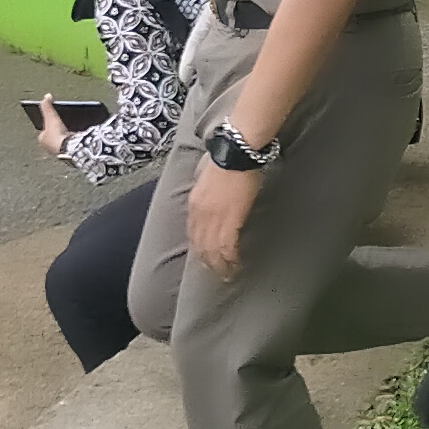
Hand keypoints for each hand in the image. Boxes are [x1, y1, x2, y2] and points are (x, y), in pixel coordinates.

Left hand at [35, 99, 72, 149]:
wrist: (69, 147)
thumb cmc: (57, 133)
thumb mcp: (50, 116)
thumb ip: (47, 106)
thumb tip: (47, 96)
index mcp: (42, 140)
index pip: (44, 131)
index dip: (49, 125)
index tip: (54, 120)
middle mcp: (49, 147)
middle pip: (53, 136)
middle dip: (57, 131)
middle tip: (63, 124)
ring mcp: (59, 151)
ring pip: (61, 141)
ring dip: (65, 136)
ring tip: (72, 129)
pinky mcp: (69, 153)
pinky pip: (70, 145)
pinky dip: (73, 141)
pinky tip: (78, 135)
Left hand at [188, 156, 259, 278]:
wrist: (235, 154)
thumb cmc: (225, 160)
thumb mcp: (206, 177)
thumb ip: (205, 192)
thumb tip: (211, 197)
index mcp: (193, 205)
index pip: (193, 234)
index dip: (199, 249)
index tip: (205, 258)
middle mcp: (200, 215)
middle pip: (201, 246)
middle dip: (208, 262)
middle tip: (217, 273)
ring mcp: (214, 219)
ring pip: (213, 250)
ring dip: (220, 265)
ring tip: (227, 274)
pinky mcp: (230, 220)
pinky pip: (227, 246)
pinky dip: (231, 258)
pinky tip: (236, 264)